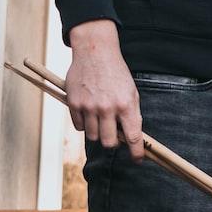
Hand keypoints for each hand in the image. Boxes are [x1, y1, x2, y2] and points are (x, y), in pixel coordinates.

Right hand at [66, 21, 143, 158]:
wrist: (95, 52)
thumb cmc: (116, 73)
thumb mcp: (131, 92)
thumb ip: (131, 114)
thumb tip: (131, 138)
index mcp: (126, 105)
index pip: (133, 137)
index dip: (136, 152)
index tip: (137, 159)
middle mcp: (108, 108)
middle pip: (109, 143)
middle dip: (112, 142)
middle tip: (113, 135)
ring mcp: (89, 106)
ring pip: (92, 136)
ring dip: (97, 132)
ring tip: (99, 118)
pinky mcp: (74, 103)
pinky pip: (79, 126)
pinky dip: (84, 123)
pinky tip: (88, 111)